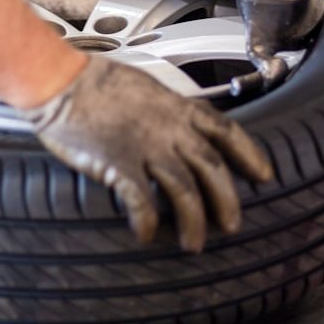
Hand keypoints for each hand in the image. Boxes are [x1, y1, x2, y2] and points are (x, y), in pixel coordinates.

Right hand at [24, 57, 272, 252]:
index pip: (227, 130)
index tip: (264, 175)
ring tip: (194, 243)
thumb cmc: (95, 81)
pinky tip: (146, 235)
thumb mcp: (145, 87)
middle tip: (232, 224)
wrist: (60, 80)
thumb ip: (167, 110)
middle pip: (212, 168)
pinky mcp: (118, 164)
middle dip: (226, 200)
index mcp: (177, 107)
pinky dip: (147, 222)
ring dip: (193, 221)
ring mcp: (145, 147)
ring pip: (184, 190)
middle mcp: (168, 128)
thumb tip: (180, 125)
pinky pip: (141, 201)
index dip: (249, 154)